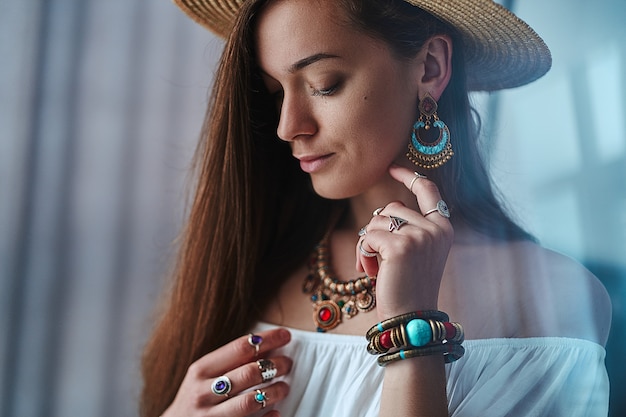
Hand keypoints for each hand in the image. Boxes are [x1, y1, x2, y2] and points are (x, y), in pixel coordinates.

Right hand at [162, 328, 291, 416]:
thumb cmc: (196, 396)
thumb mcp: (205, 374)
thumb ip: (232, 361)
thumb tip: (268, 346)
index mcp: (201, 370)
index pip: (240, 348)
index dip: (267, 339)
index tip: (285, 335)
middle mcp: (203, 393)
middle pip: (248, 373)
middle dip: (274, 366)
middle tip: (288, 363)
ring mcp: (210, 416)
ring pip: (250, 402)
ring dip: (274, 392)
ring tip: (284, 387)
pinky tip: (276, 411)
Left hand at [356, 165, 453, 318]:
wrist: (412, 319)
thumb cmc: (409, 288)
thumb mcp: (417, 253)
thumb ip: (409, 228)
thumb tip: (383, 212)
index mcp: (443, 227)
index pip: (428, 190)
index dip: (409, 176)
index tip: (392, 168)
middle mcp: (436, 228)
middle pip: (391, 208)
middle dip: (377, 230)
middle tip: (376, 259)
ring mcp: (420, 236)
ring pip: (376, 221)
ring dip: (367, 244)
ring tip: (374, 269)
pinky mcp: (400, 247)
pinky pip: (367, 237)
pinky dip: (362, 254)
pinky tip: (370, 273)